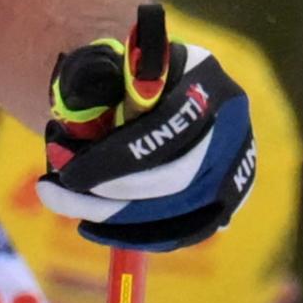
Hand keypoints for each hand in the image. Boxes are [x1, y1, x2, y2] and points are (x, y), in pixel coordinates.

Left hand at [33, 34, 254, 250]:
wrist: (139, 85)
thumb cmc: (106, 77)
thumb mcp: (92, 67)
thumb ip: (84, 89)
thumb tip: (75, 127)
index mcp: (199, 69)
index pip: (167, 126)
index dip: (115, 159)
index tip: (68, 174)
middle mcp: (230, 114)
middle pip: (180, 177)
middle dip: (115, 194)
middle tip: (63, 192)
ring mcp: (239, 156)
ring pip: (187, 211)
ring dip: (122, 221)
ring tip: (74, 212)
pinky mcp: (233, 191)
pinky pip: (192, 228)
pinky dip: (145, 236)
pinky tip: (101, 228)